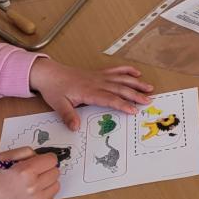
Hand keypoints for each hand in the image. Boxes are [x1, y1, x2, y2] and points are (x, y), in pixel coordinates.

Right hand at [0, 147, 59, 198]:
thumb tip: (40, 155)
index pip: (51, 160)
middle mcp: (33, 188)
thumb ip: (23, 152)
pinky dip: (43, 195)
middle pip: (55, 172)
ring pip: (56, 185)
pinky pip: (50, 198)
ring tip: (31, 184)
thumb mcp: (1, 158)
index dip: (45, 158)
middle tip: (33, 173)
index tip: (39, 161)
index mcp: (25, 172)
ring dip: (47, 182)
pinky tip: (30, 195)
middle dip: (46, 170)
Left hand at [29, 60, 153, 130]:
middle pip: (120, 89)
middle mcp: (97, 83)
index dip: (122, 104)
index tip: (134, 110)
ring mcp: (99, 77)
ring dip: (136, 83)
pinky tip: (137, 73)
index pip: (109, 99)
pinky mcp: (98, 73)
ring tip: (149, 88)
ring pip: (121, 79)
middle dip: (135, 95)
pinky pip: (115, 70)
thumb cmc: (54, 89)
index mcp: (89, 91)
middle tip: (149, 101)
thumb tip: (76, 128)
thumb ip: (68, 116)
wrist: (49, 73)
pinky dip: (127, 71)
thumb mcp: (58, 104)